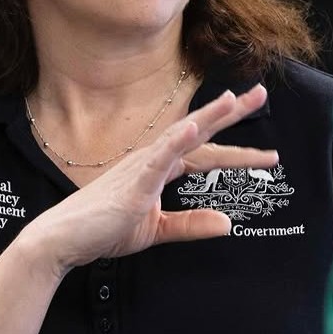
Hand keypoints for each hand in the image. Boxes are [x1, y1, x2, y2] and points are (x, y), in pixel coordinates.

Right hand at [23, 84, 274, 277]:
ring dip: (210, 116)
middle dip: (232, 113)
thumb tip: (228, 224)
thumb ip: (192, 224)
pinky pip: (158, 158)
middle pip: (200, 130)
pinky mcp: (133, 183)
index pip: (206, 152)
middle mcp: (155, 159)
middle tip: (261, 93)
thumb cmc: (104, 230)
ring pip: (183, 135)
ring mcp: (143, 166)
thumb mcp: (158, 229)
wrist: (63, 241)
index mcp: (161, 168)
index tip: (269, 151)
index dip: (238, 149)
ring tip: (235, 100)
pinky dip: (177, 141)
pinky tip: (194, 127)